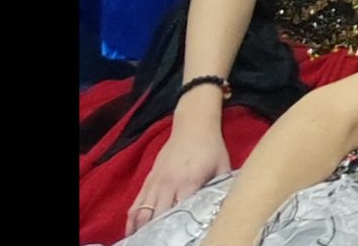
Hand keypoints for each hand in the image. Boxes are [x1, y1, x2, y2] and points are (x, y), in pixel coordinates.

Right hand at [128, 118, 230, 233]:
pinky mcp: (149, 178)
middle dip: (158, 232)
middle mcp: (169, 183)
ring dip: (141, 228)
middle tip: (161, 243)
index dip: (179, 227)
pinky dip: (132, 217)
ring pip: (143, 211)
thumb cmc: (211, 146)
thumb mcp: (222, 166)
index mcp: (189, 181)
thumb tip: (225, 206)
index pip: (181, 211)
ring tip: (142, 242)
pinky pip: (136, 202)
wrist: (193, 124)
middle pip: (158, 215)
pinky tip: (132, 230)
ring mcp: (156, 181)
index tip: (180, 237)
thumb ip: (222, 187)